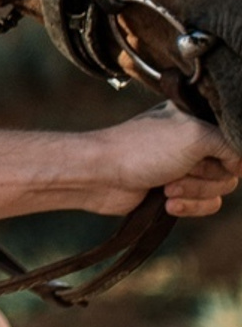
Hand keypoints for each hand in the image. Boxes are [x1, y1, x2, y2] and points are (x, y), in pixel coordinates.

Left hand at [97, 104, 241, 217]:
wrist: (100, 178)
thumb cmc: (141, 150)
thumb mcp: (194, 135)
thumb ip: (230, 142)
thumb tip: (241, 163)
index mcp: (197, 119)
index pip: (235, 140)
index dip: (229, 155)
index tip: (214, 158)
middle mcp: (194, 141)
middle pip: (231, 168)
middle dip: (206, 176)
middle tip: (177, 170)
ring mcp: (185, 167)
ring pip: (220, 189)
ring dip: (195, 192)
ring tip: (166, 188)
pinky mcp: (176, 191)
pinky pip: (206, 205)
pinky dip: (190, 207)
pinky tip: (166, 204)